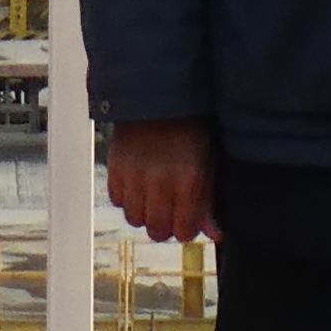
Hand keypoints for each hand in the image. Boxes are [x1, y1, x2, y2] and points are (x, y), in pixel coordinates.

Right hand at [108, 117, 219, 244]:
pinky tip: (138, 184)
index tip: (186, 220)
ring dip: (144, 213)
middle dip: (164, 226)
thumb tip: (215, 235)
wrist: (159, 95)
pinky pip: (117, 200)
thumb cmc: (190, 130)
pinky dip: (127, 198)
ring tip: (153, 196)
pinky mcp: (115, 164)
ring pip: (134, 219)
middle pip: (156, 230)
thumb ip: (208, 200)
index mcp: (189, 178)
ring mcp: (134, 172)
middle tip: (169, 211)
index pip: (182, 230)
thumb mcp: (207, 162)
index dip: (185, 229)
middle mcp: (159, 178)